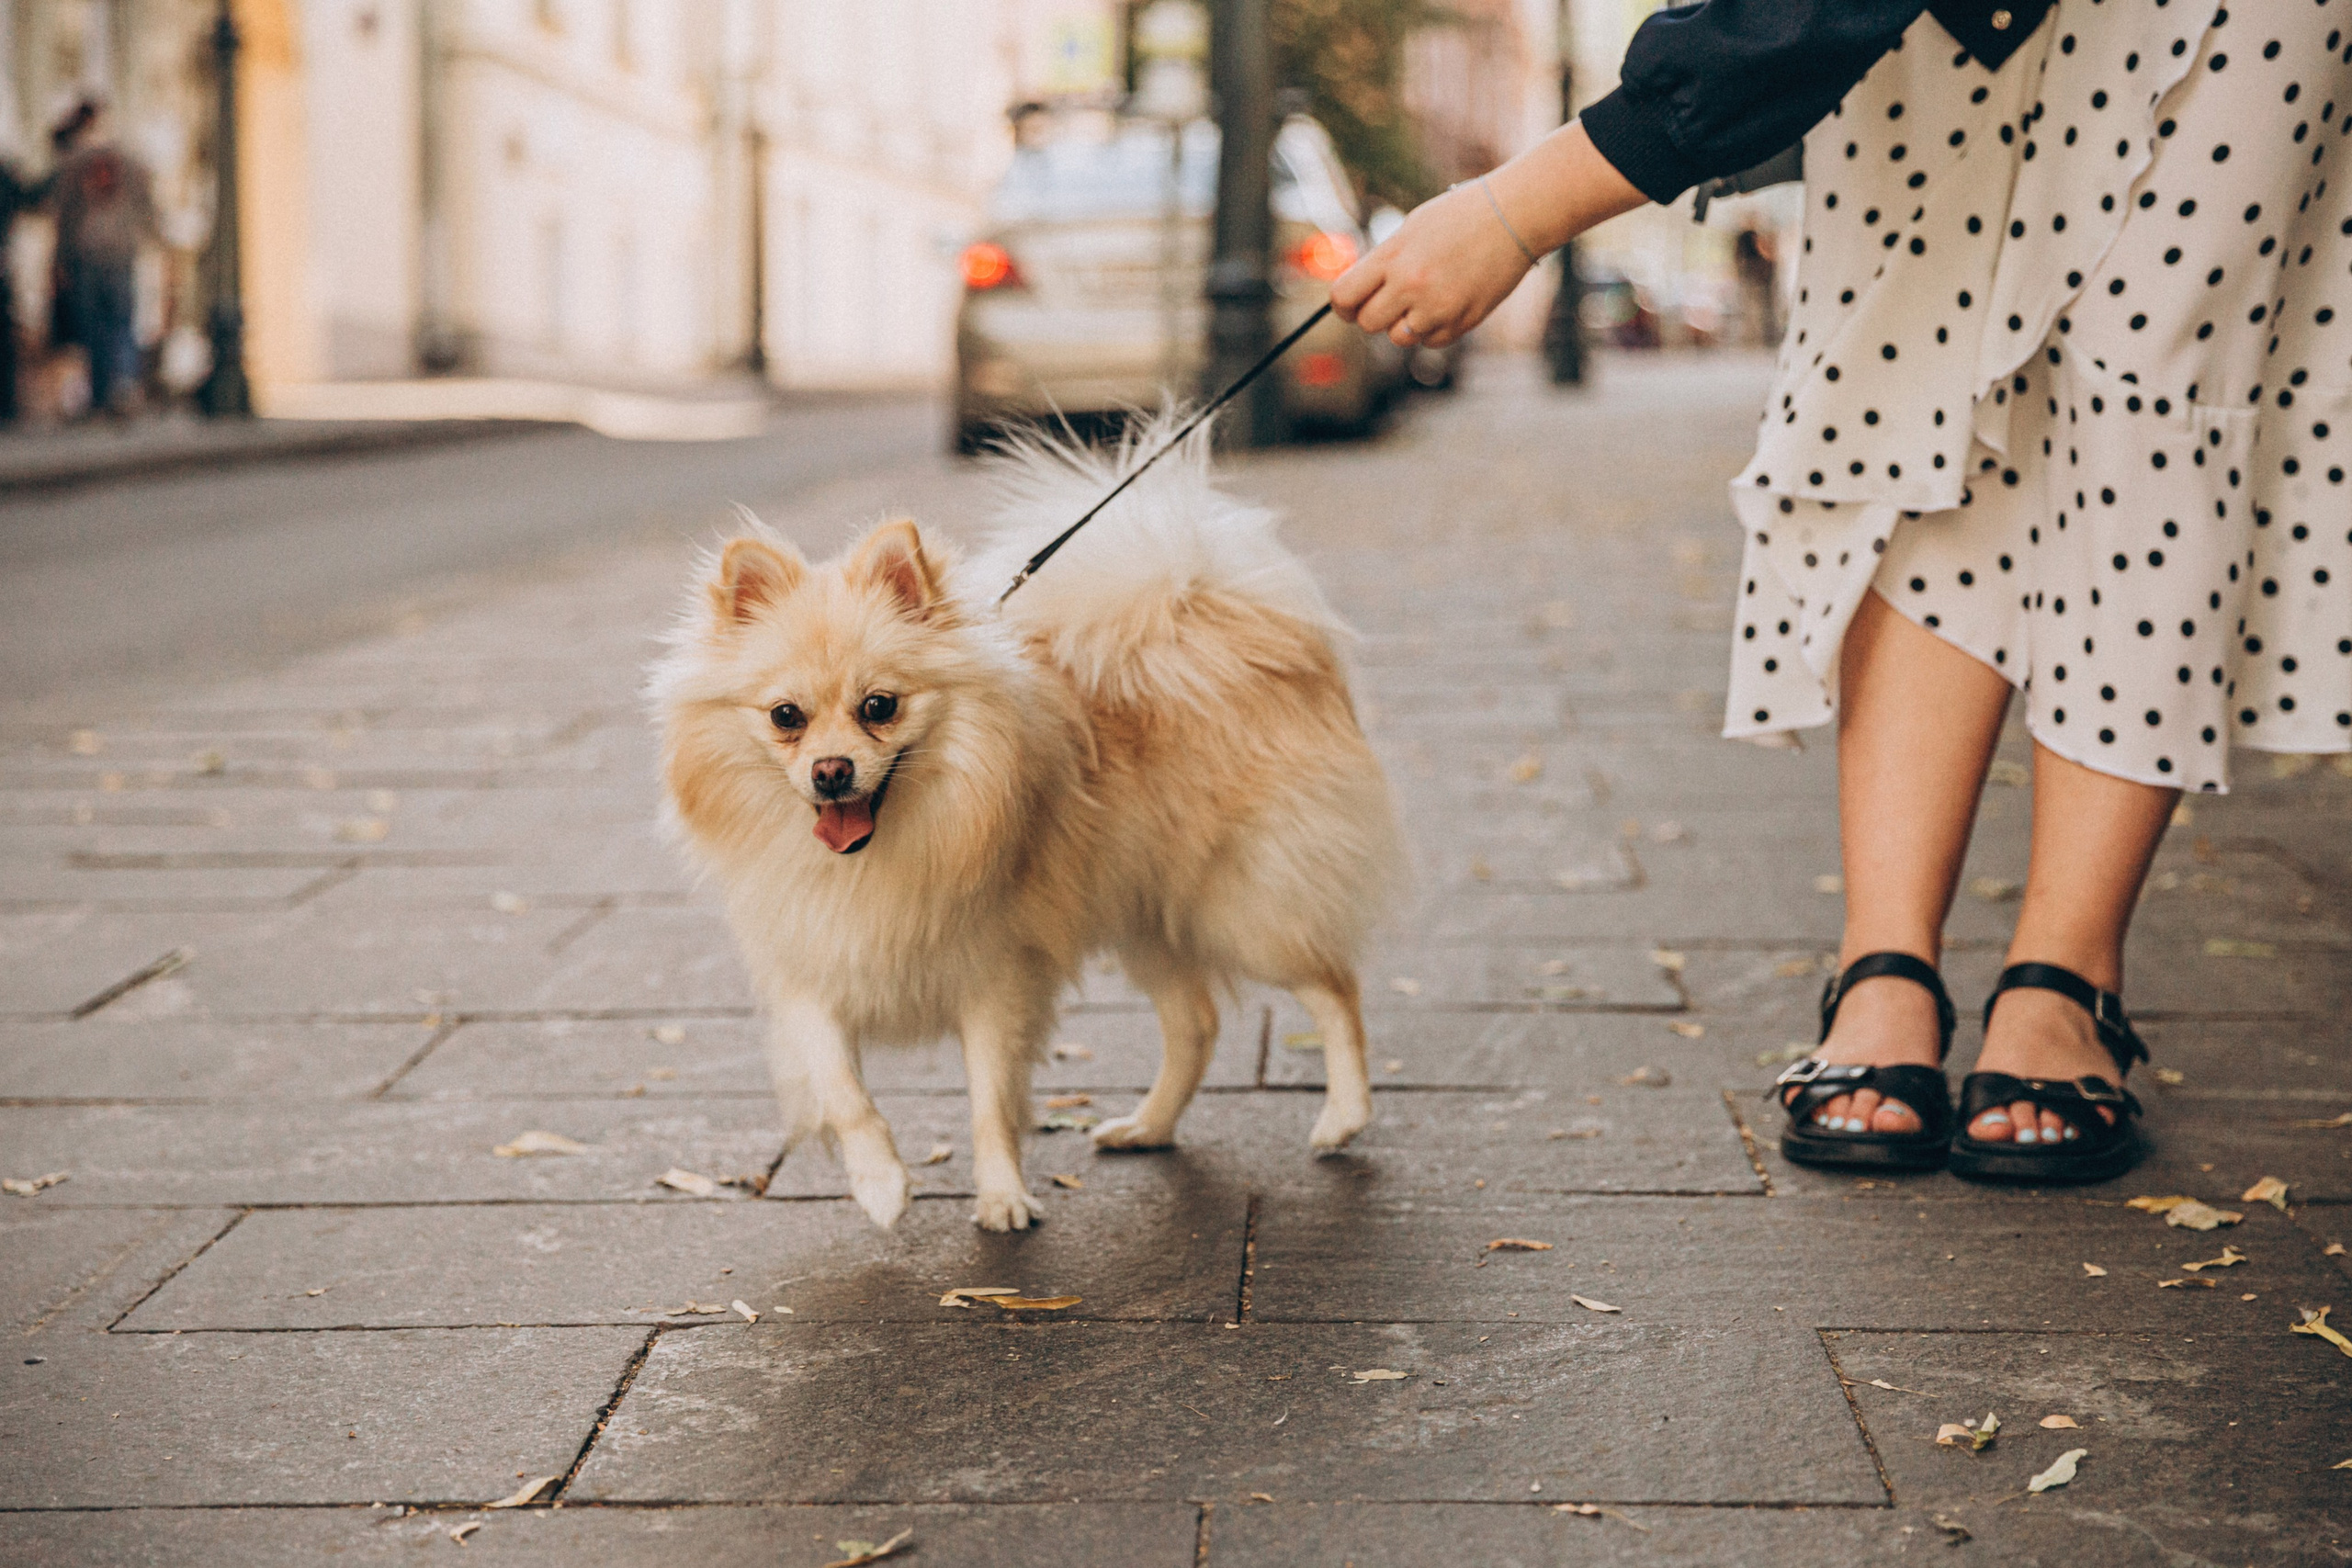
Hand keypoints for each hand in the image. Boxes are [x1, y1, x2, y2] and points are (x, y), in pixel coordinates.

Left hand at [1330, 120, 1646, 349]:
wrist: (1514, 217)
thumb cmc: (1461, 215)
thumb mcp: (1412, 228)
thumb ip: (1384, 261)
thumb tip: (1359, 293)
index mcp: (1393, 256)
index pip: (1344, 296)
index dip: (1342, 305)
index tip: (1348, 305)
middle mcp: (1411, 285)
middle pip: (1368, 323)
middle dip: (1373, 314)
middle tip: (1388, 300)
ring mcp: (1437, 307)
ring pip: (1399, 337)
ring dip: (1405, 323)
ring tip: (1424, 297)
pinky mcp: (1462, 322)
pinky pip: (1431, 341)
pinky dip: (1433, 329)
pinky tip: (1447, 302)